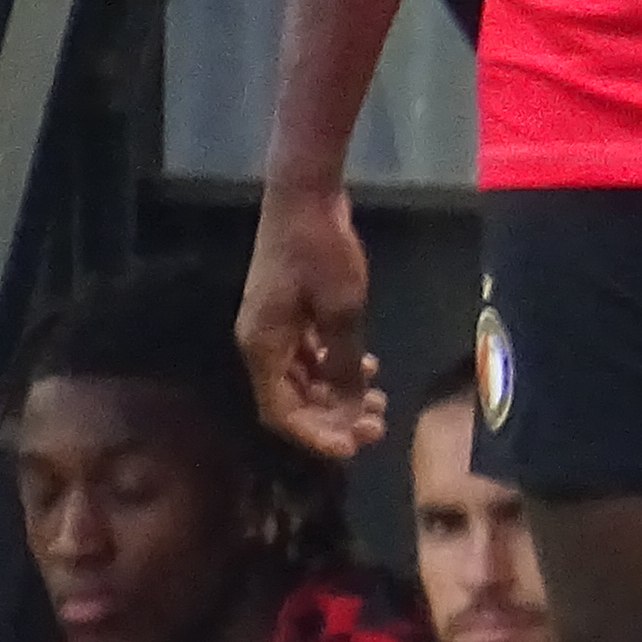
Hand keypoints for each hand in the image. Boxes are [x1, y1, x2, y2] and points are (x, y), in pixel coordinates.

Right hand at [239, 182, 386, 460]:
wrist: (305, 194)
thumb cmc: (320, 249)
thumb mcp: (343, 309)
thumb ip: (346, 360)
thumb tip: (352, 401)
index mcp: (262, 347)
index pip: (282, 413)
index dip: (316, 436)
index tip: (353, 447)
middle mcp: (261, 343)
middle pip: (292, 400)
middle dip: (333, 418)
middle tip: (377, 425)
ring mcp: (273, 326)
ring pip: (302, 379)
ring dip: (338, 395)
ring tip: (379, 401)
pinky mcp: (287, 312)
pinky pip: (308, 355)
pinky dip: (334, 367)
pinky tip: (368, 368)